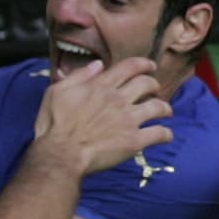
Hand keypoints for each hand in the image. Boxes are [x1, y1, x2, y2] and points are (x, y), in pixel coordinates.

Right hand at [35, 58, 172, 173]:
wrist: (60, 154)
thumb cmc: (53, 125)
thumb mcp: (55, 92)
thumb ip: (78, 76)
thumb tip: (97, 64)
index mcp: (101, 86)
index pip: (130, 67)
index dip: (143, 64)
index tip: (150, 66)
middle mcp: (118, 99)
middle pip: (147, 84)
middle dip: (154, 84)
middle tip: (154, 89)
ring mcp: (128, 120)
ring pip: (158, 107)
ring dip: (164, 107)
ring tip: (165, 111)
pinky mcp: (134, 141)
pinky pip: (159, 133)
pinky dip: (165, 134)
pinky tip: (165, 135)